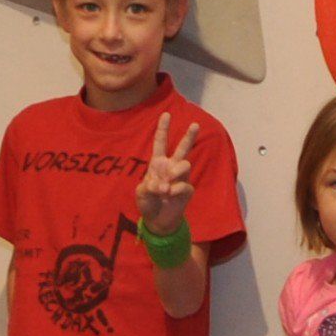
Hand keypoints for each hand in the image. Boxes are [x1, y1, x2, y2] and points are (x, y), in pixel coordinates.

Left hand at [134, 113, 198, 236]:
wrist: (157, 220)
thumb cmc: (148, 202)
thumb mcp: (141, 193)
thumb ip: (149, 187)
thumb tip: (164, 186)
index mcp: (157, 163)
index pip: (161, 143)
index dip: (163, 129)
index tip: (166, 115)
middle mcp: (171, 167)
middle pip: (183, 148)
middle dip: (189, 136)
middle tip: (195, 124)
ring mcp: (180, 178)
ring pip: (185, 164)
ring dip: (175, 172)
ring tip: (167, 184)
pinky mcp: (186, 190)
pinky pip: (184, 185)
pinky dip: (175, 189)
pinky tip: (169, 195)